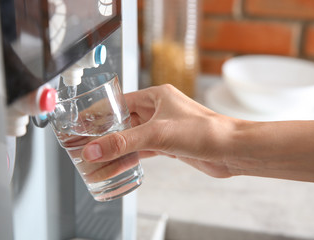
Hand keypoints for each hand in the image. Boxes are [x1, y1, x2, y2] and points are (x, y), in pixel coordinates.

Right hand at [82, 84, 236, 177]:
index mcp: (156, 96)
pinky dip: (130, 158)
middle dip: (105, 134)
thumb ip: (123, 142)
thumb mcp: (157, 134)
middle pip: (124, 121)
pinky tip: (116, 165)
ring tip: (96, 160)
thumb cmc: (204, 131)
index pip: (120, 102)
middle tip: (85, 144)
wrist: (231, 151)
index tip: (82, 122)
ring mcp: (163, 128)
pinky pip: (143, 150)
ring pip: (132, 138)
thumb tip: (94, 149)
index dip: (100, 112)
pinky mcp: (169, 145)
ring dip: (116, 149)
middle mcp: (159, 110)